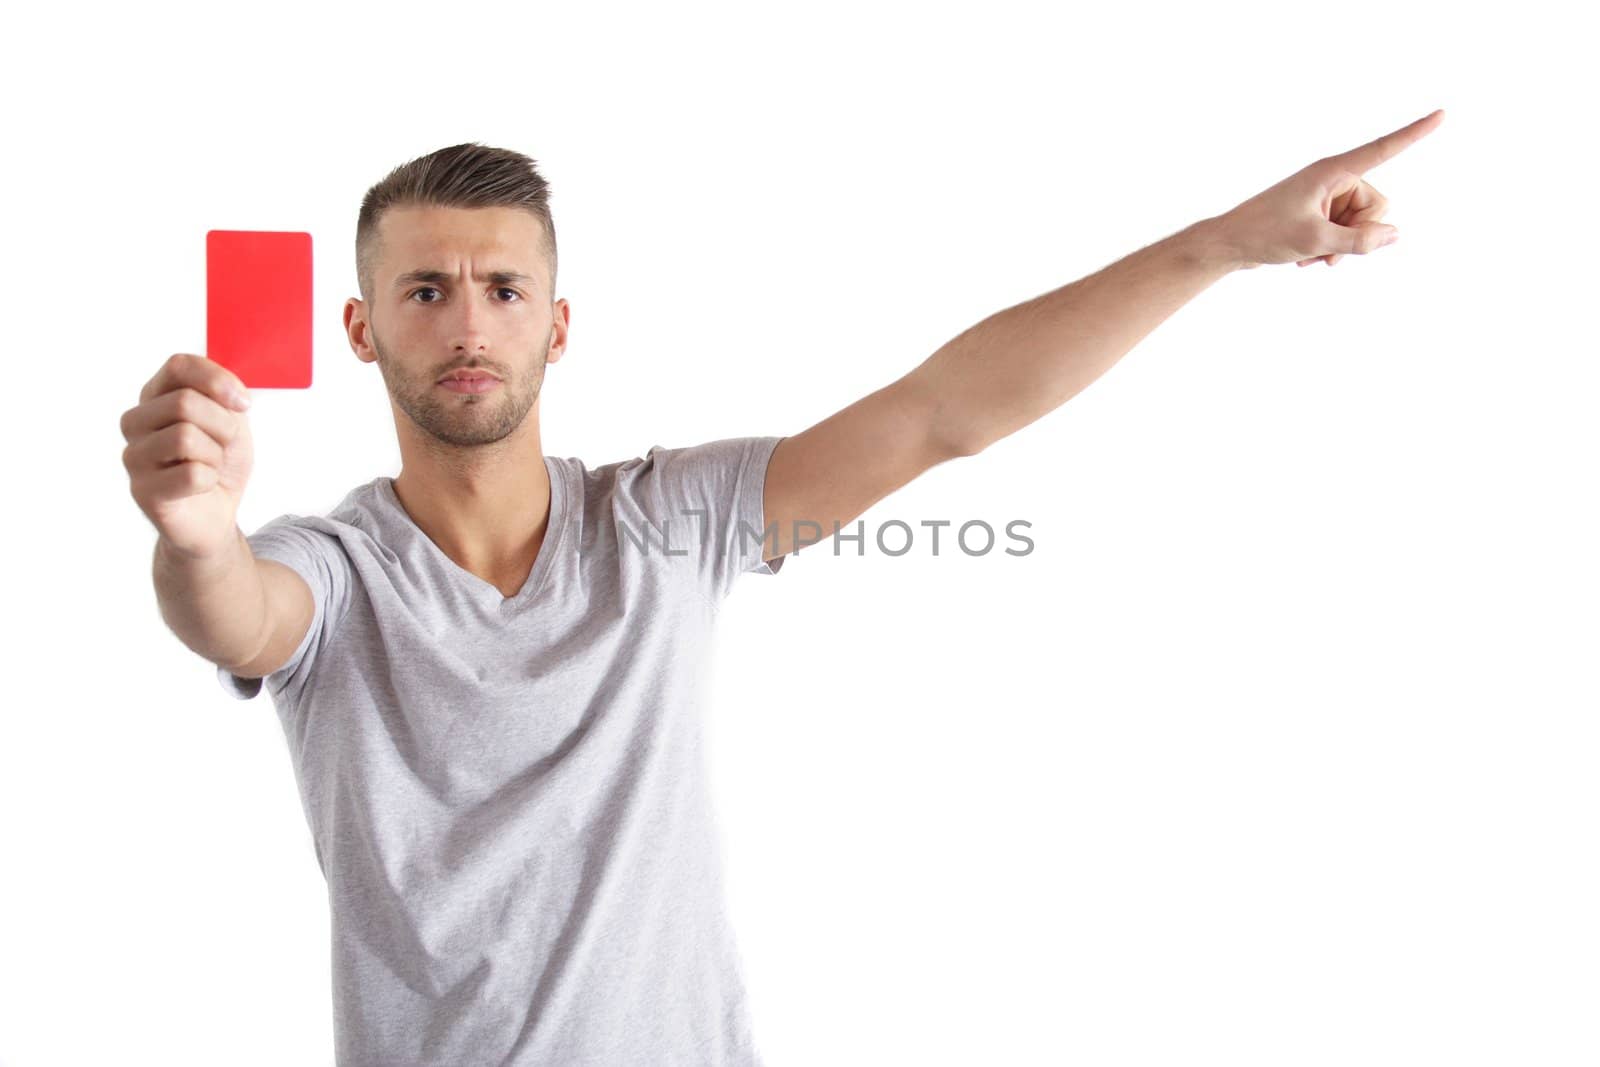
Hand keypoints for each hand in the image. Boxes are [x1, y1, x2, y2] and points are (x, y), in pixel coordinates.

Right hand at [122, 353, 255, 558]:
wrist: (214, 515)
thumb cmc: (218, 463)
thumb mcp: (230, 421)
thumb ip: (224, 396)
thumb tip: (229, 388)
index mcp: (155, 396)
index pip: (178, 365)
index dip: (216, 379)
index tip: (243, 403)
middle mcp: (136, 422)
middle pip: (184, 402)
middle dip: (222, 425)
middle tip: (225, 445)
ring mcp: (134, 456)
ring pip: (186, 437)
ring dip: (216, 455)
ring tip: (210, 465)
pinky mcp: (142, 490)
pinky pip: (191, 474)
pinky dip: (210, 480)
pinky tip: (201, 486)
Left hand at [1211, 109, 1444, 270]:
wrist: (1228, 246)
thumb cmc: (1264, 234)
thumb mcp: (1315, 241)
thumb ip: (1359, 240)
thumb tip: (1395, 235)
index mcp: (1332, 171)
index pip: (1382, 149)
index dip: (1414, 133)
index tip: (1442, 114)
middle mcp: (1332, 179)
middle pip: (1376, 205)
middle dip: (1359, 232)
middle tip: (1327, 247)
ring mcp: (1326, 197)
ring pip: (1361, 224)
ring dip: (1342, 245)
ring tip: (1312, 254)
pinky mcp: (1319, 214)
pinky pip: (1345, 233)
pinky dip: (1330, 248)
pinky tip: (1305, 257)